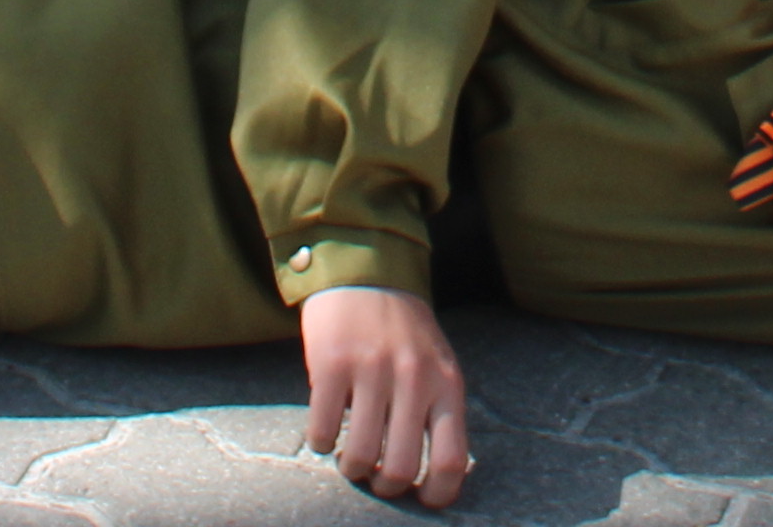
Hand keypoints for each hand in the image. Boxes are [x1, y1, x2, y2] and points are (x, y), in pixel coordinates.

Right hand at [297, 285, 471, 506]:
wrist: (366, 271)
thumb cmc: (404, 330)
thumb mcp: (437, 365)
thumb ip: (438, 411)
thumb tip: (433, 478)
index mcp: (446, 383)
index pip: (451, 460)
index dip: (437, 494)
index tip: (422, 499)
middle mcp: (413, 378)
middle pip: (400, 468)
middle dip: (385, 486)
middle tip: (377, 477)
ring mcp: (372, 370)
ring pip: (359, 457)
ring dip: (352, 468)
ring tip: (350, 456)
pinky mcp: (332, 364)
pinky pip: (323, 431)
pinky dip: (321, 443)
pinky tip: (326, 431)